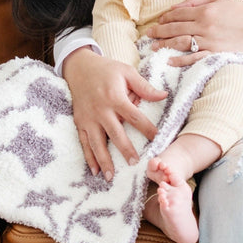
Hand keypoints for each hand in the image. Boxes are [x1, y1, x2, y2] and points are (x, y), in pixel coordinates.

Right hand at [62, 47, 166, 179]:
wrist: (79, 67)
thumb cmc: (106, 69)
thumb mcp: (126, 71)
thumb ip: (144, 86)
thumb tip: (164, 96)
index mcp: (115, 97)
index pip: (134, 116)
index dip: (147, 128)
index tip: (157, 139)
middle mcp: (101, 110)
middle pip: (115, 134)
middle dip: (125, 149)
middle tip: (134, 163)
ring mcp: (89, 118)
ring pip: (97, 143)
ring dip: (104, 160)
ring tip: (111, 176)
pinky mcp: (80, 122)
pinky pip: (84, 142)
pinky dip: (89, 157)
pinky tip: (95, 170)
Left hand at [146, 0, 242, 66]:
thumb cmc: (240, 11)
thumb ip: (196, 2)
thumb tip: (175, 7)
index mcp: (204, 11)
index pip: (178, 14)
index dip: (165, 18)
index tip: (159, 21)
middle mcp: (204, 26)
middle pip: (175, 28)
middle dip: (159, 31)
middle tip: (149, 34)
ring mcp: (209, 41)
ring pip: (181, 42)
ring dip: (165, 44)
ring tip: (154, 46)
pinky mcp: (216, 53)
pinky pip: (195, 57)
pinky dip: (181, 59)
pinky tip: (170, 59)